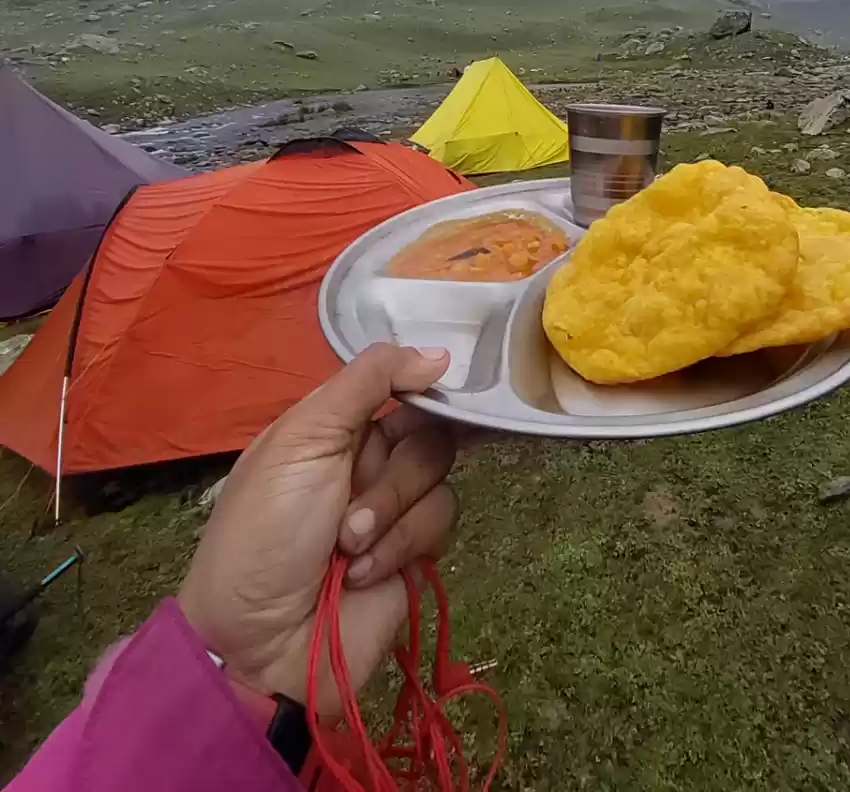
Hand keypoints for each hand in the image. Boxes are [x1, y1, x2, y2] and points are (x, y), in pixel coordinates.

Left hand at [178, 343, 456, 712]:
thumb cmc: (265, 532)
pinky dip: (402, 548)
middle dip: (393, 472)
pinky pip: (442, 524)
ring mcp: (393, 509)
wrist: (259, 643)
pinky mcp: (415, 554)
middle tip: (351, 502)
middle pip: (429, 431)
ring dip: (392, 515)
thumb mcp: (301, 440)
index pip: (395, 383)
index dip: (420, 382)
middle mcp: (366, 460)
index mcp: (331, 426)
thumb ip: (368, 383)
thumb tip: (439, 353)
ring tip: (346, 550)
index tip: (438, 383)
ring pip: (439, 479)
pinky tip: (361, 574)